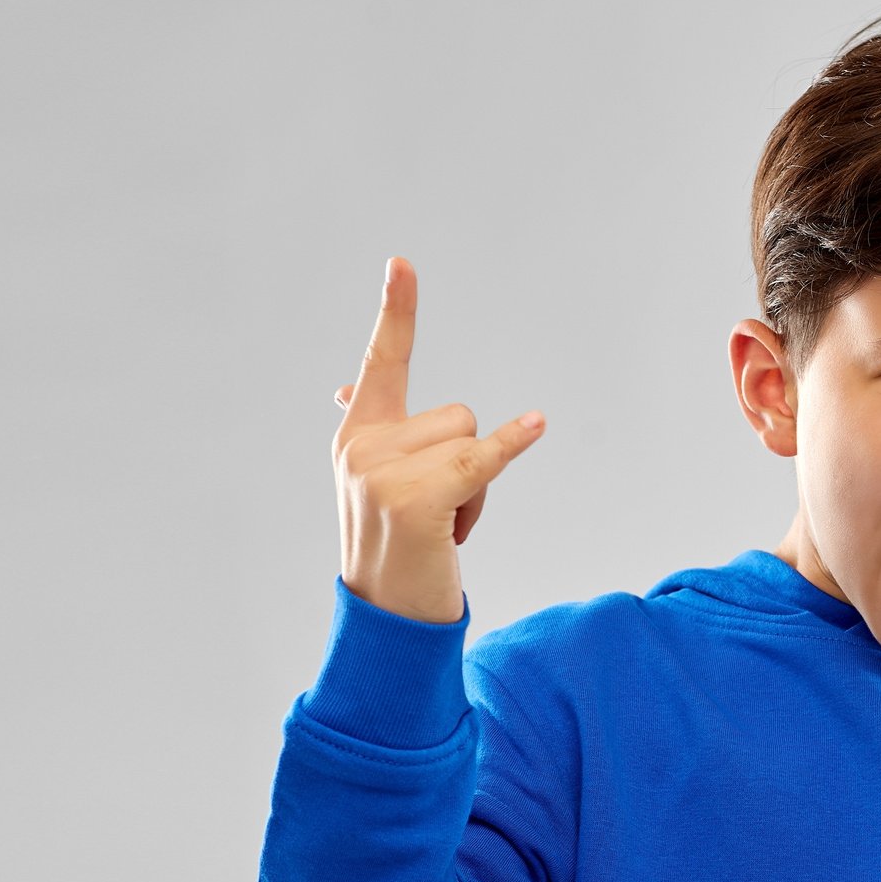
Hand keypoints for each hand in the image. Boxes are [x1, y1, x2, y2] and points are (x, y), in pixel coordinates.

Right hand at [330, 257, 544, 622]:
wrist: (388, 618)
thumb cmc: (399, 548)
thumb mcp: (378, 481)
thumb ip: (378, 429)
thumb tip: (345, 383)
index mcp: (356, 434)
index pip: (382, 362)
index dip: (396, 311)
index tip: (401, 262)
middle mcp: (360, 446)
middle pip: (455, 416)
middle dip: (465, 463)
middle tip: (438, 514)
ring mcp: (381, 472)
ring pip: (469, 441)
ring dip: (475, 489)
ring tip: (443, 528)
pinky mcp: (414, 499)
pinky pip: (479, 460)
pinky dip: (508, 447)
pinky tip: (534, 426)